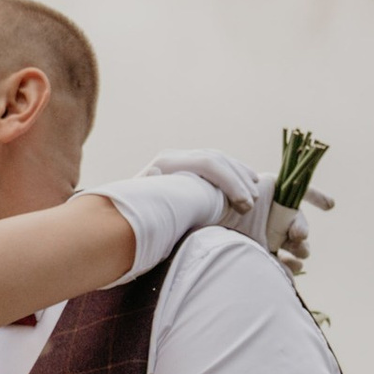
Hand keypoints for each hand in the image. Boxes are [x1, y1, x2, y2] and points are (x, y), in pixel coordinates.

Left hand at [139, 146, 261, 222]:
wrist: (119, 212)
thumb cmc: (131, 217)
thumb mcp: (140, 210)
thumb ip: (152, 195)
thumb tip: (157, 175)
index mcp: (165, 164)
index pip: (207, 163)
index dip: (230, 183)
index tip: (245, 206)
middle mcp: (174, 157)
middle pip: (216, 159)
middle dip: (238, 181)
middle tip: (251, 204)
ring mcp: (180, 158)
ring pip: (218, 157)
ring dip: (240, 175)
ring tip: (254, 195)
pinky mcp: (185, 165)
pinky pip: (216, 161)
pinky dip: (234, 170)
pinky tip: (249, 180)